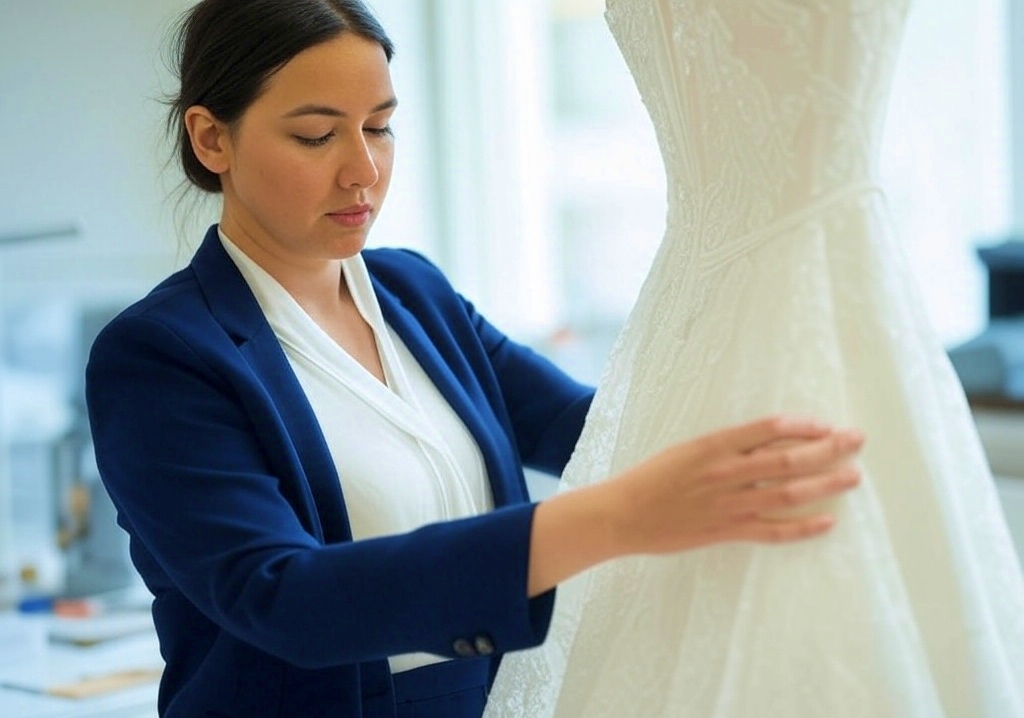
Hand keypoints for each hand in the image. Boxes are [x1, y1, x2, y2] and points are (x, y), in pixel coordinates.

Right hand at [605, 415, 863, 555]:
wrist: (622, 514)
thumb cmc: (651, 477)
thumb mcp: (686, 449)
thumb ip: (725, 446)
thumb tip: (768, 441)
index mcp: (713, 445)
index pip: (769, 429)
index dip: (804, 426)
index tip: (827, 424)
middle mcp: (725, 472)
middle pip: (788, 459)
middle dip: (828, 449)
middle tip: (856, 441)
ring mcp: (727, 503)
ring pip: (788, 493)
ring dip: (825, 484)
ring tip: (852, 476)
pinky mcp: (725, 530)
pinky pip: (773, 530)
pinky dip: (803, 527)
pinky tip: (827, 522)